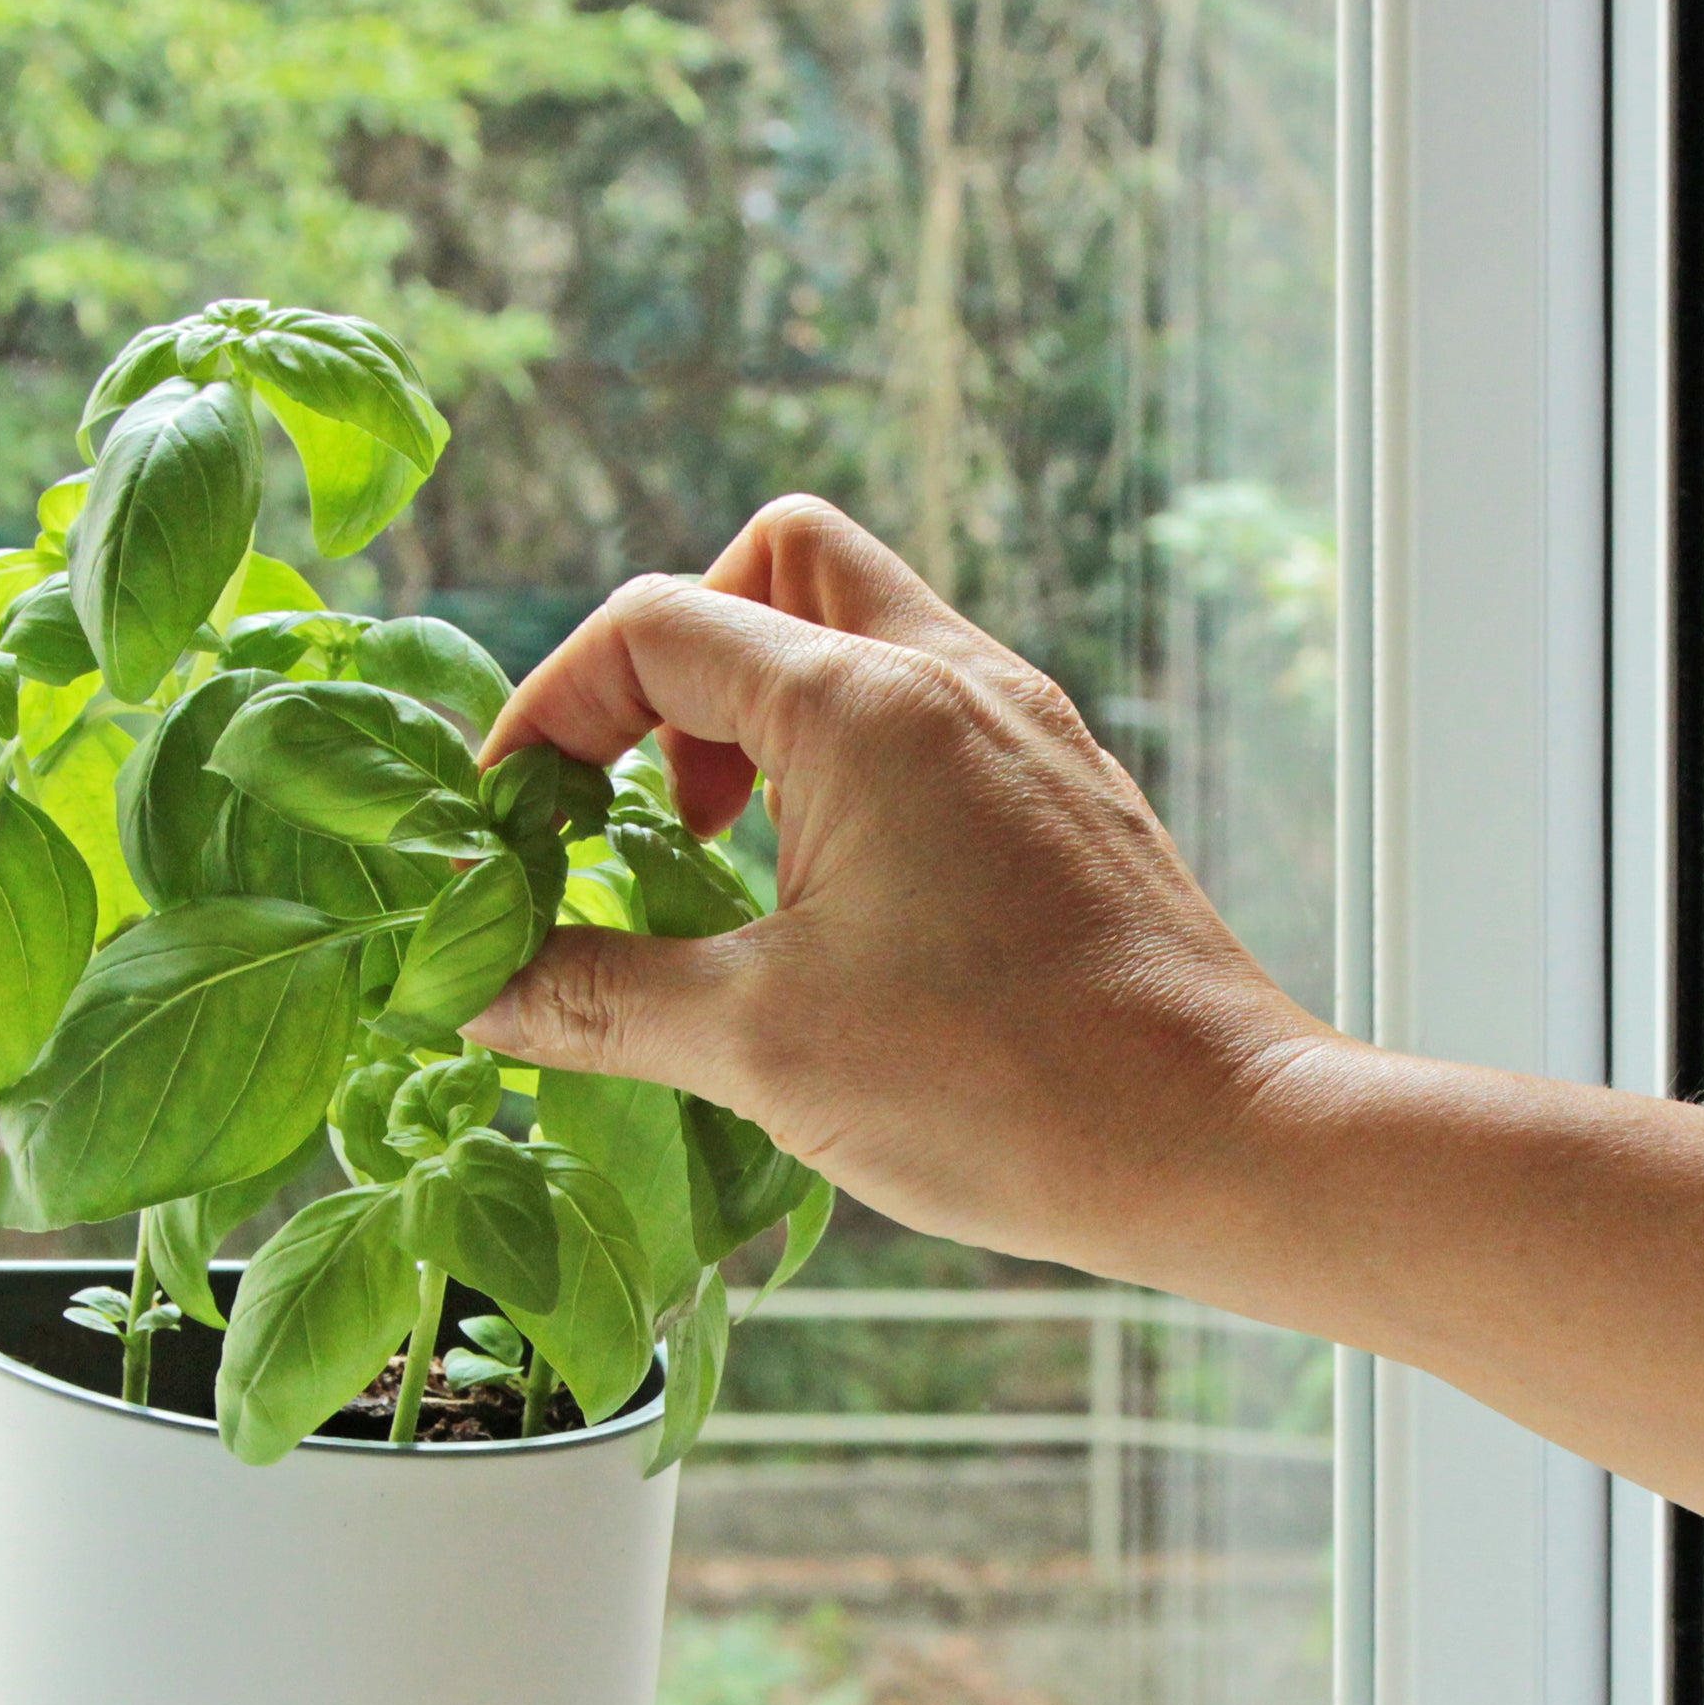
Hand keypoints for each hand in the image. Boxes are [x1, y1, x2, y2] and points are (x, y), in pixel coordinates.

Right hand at [469, 496, 1324, 1284]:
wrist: (1221, 1143)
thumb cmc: (1005, 1088)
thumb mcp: (761, 1047)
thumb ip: (603, 999)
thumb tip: (482, 994)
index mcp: (867, 703)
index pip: (657, 624)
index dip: (553, 710)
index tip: (517, 825)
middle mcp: (957, 677)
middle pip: (779, 561)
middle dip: (681, 658)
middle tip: (656, 800)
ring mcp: (1027, 728)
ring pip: (865, 631)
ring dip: (767, 713)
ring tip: (735, 861)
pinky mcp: (1068, 793)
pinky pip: (931, 715)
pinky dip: (852, 766)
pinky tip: (836, 903)